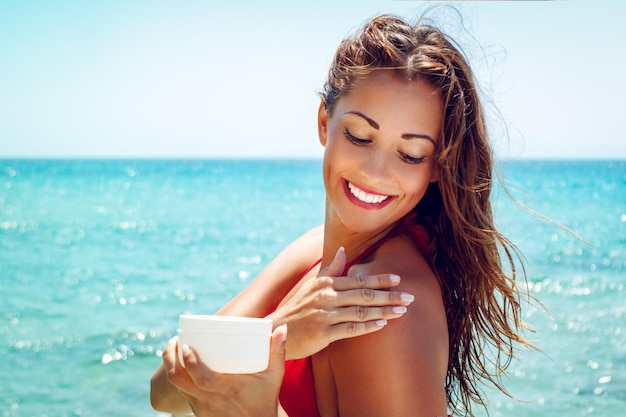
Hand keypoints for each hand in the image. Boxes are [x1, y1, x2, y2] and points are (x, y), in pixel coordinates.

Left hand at [163, 325, 287, 416]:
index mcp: (227, 391)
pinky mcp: (198, 411)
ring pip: (176, 387)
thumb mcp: (275, 376)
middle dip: (169, 358)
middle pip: (178, 381)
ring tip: (175, 347)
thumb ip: (278, 351)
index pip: (200, 378)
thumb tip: (281, 328)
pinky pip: (180, 393)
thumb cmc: (266, 397)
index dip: (188, 361)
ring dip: (170, 366)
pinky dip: (176, 377)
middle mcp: (210, 401)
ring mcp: (201, 408)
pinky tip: (178, 365)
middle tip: (175, 340)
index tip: (184, 344)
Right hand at [267, 247, 413, 359]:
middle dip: (389, 295)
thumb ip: (330, 269)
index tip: (398, 279)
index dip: (380, 279)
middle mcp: (326, 296)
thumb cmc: (298, 308)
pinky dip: (367, 326)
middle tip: (410, 296)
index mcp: (326, 283)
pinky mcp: (323, 332)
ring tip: (402, 311)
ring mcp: (325, 314)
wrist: (276, 331)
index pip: (358, 279)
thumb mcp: (312, 285)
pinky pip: (350, 329)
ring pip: (360, 311)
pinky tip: (382, 325)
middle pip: (364, 294)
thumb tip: (342, 250)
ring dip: (384, 311)